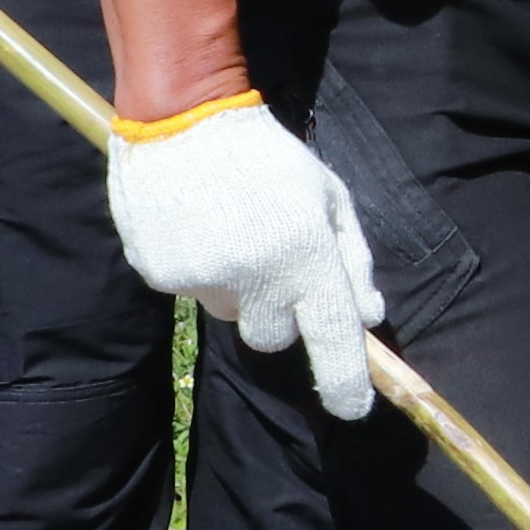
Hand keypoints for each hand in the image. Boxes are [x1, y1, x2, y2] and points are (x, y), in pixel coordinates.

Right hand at [106, 100, 389, 420]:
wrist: (184, 120)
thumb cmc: (270, 159)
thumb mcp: (330, 197)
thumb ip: (354, 260)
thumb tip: (369, 316)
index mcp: (306, 256)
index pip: (333, 337)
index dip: (346, 381)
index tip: (353, 409)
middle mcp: (255, 277)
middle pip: (274, 338)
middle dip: (281, 314)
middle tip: (274, 263)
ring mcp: (203, 280)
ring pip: (231, 315)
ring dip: (240, 290)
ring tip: (233, 235)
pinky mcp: (161, 276)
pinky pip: (192, 293)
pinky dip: (200, 272)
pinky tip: (198, 229)